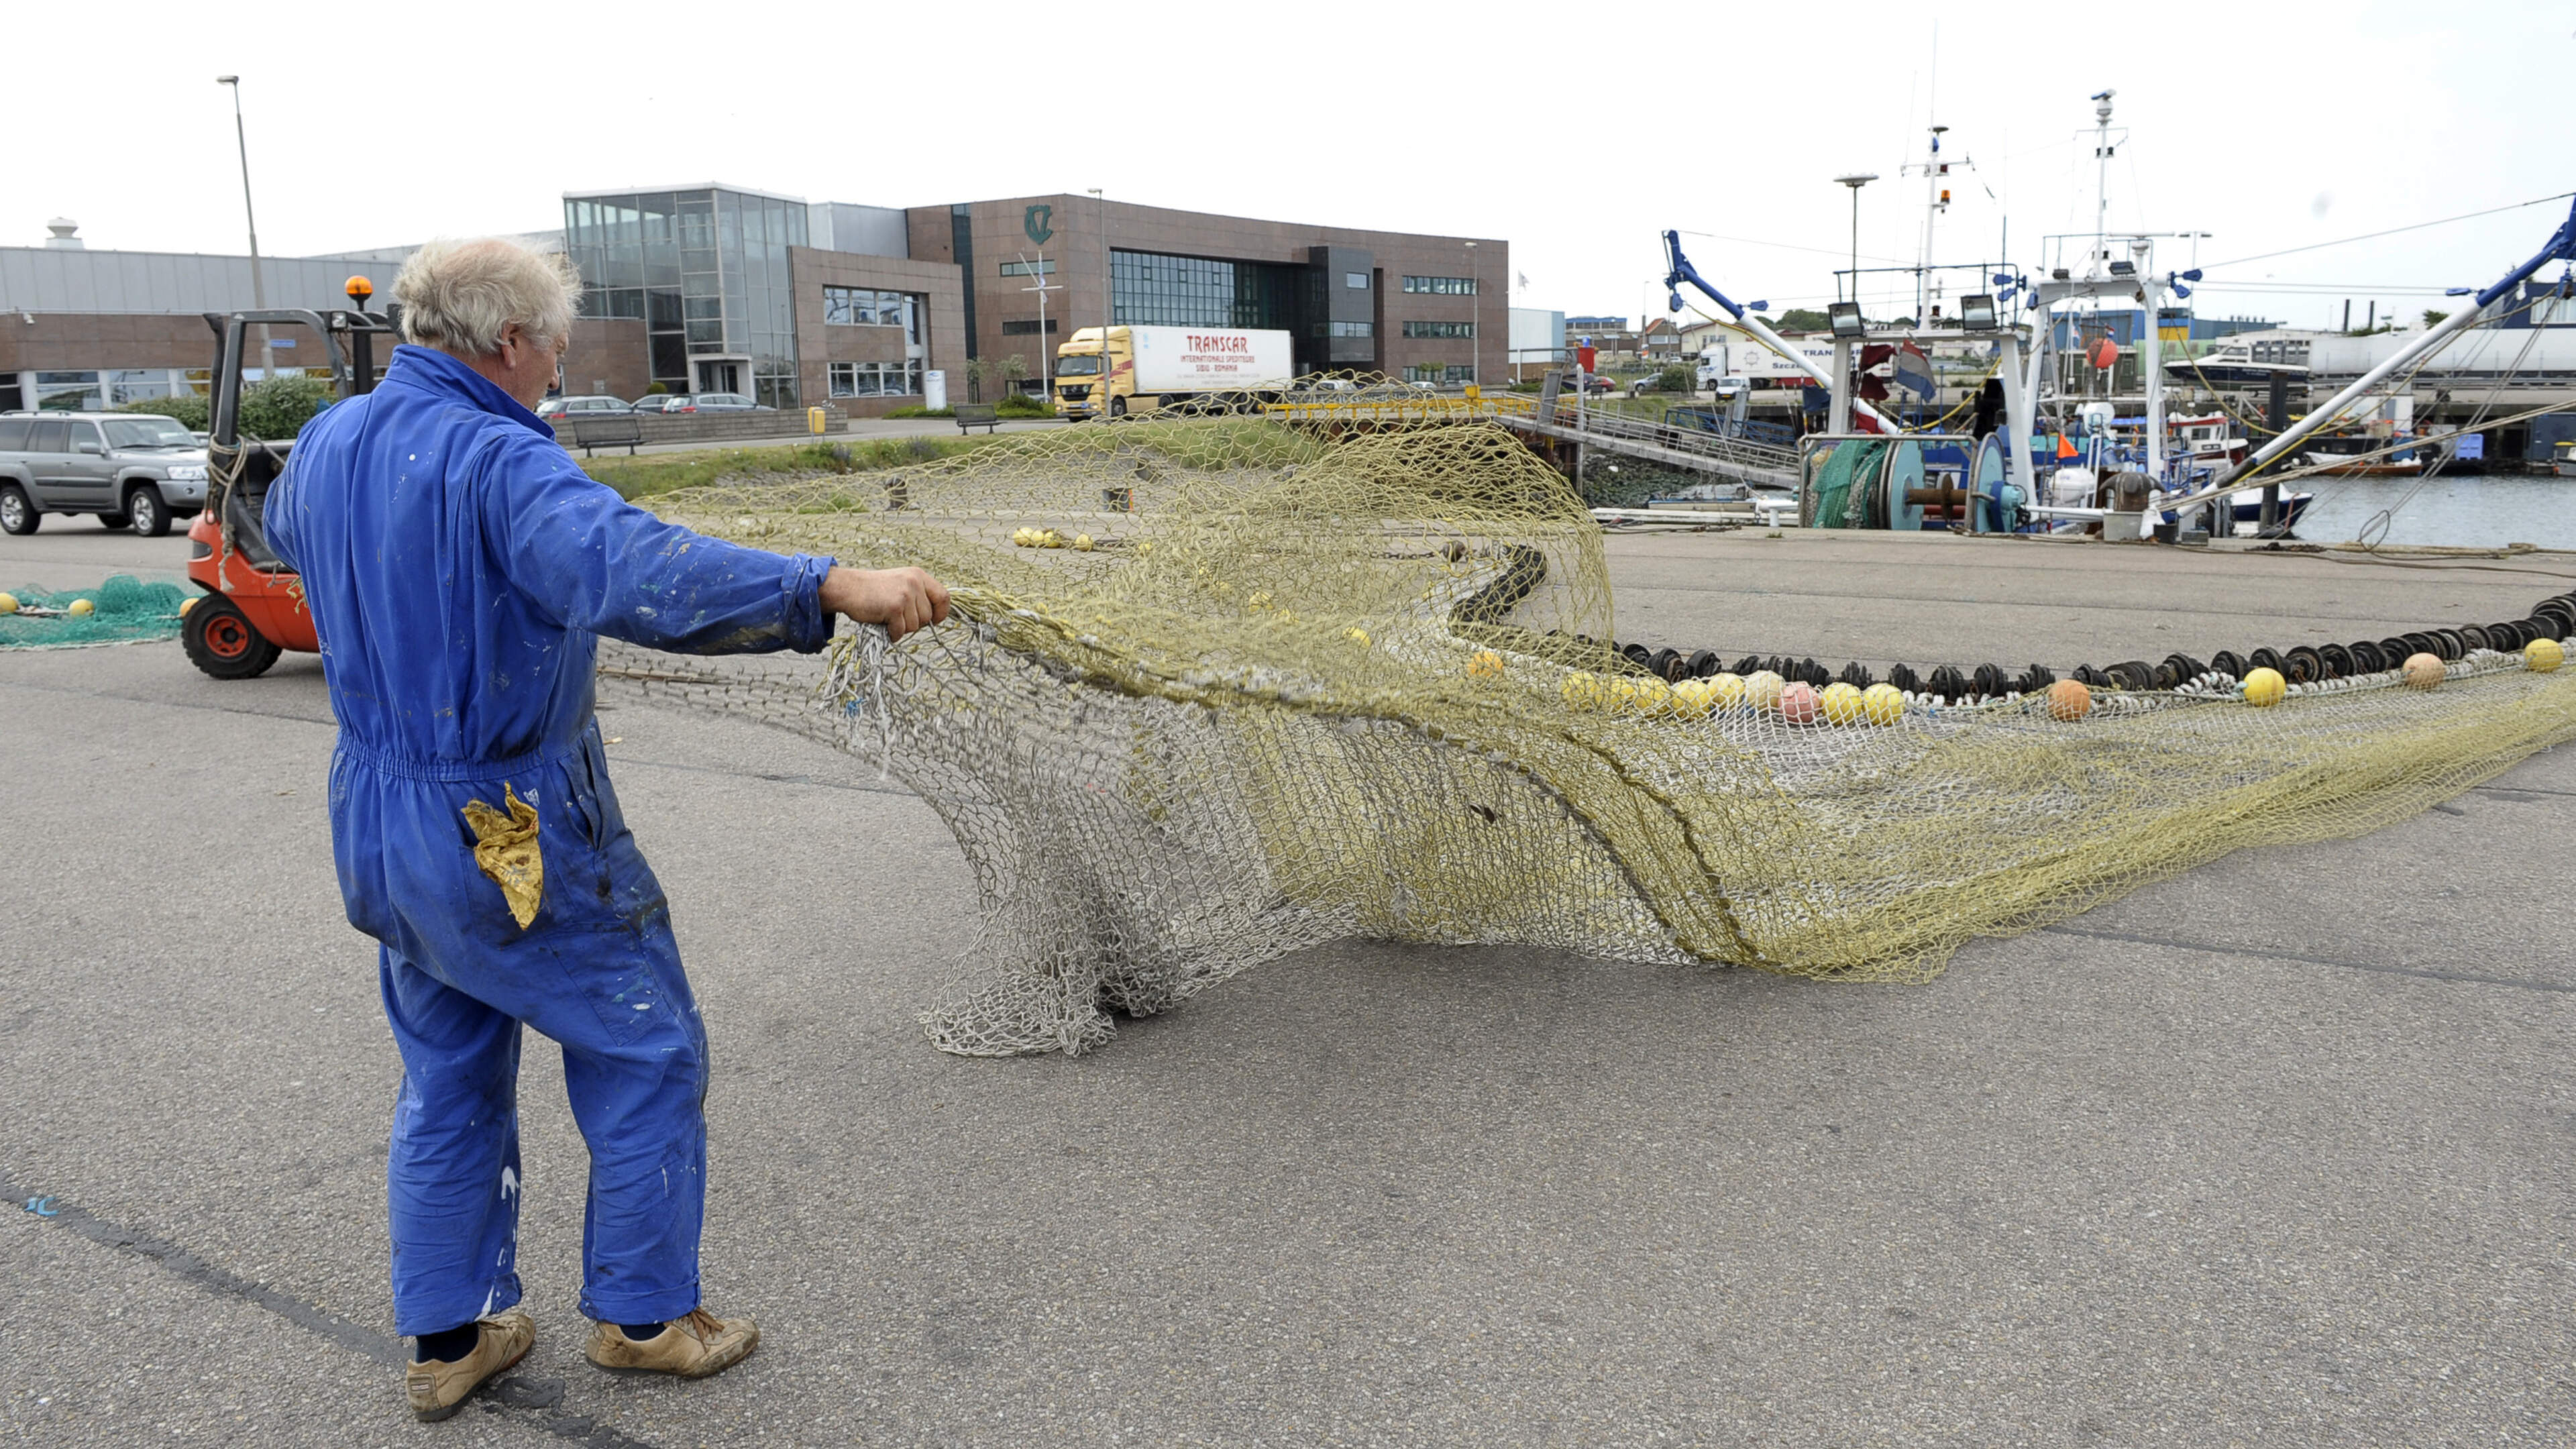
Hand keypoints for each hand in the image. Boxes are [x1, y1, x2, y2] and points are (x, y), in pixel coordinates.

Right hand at [819, 565, 948, 640]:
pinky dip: (892, 633)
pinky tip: (883, 623)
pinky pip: (901, 631)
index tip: (934, 620)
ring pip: (915, 626)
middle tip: (897, 617)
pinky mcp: (894, 607)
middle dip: (914, 623)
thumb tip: (934, 616)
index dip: (941, 613)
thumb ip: (918, 594)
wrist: (848, 587)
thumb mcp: (901, 582)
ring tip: (887, 616)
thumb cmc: (873, 589)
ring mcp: (905, 594)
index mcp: (918, 575)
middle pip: (928, 616)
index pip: (944, 597)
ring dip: (901, 628)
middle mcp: (914, 582)